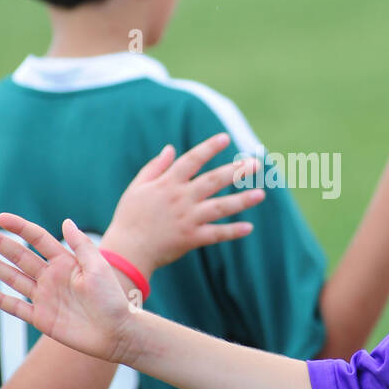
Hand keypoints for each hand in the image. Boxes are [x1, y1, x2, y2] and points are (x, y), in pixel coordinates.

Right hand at [0, 214, 135, 363]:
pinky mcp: (41, 318)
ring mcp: (44, 297)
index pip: (38, 239)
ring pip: (13, 278)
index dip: (20, 228)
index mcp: (65, 262)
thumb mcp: (99, 267)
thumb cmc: (112, 299)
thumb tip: (66, 221)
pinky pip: (16, 307)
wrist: (116, 333)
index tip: (0, 218)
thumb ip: (82, 246)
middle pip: (20, 256)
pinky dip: (0, 299)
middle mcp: (51, 277)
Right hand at [102, 131, 263, 279]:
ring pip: (220, 207)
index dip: (209, 148)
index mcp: (167, 184)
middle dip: (235, 171)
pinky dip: (232, 231)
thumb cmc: (129, 217)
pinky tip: (249, 227)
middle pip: (213, 181)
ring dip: (242, 200)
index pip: (192, 160)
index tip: (225, 138)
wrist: (127, 251)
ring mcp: (188, 219)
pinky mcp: (191, 238)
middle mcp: (181, 199)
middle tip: (256, 164)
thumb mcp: (137, 187)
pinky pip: (216, 234)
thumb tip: (171, 148)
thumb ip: (155, 167)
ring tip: (261, 194)